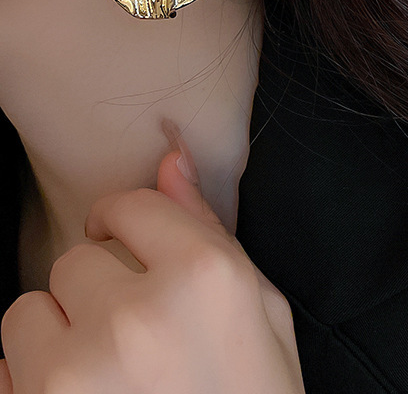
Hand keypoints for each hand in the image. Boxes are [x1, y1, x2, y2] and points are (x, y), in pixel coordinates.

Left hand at [0, 145, 305, 393]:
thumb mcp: (260, 308)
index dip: (128, 223)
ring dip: (58, 334)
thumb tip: (170, 158)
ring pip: (27, 309)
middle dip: (98, 285)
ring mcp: (77, 375)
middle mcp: (137, 315)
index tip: (131, 244)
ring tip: (105, 376)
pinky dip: (33, 385)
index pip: (130, 205)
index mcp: (206, 275)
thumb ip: (209, 228)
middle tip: (135, 334)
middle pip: (75, 257)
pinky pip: (4, 372)